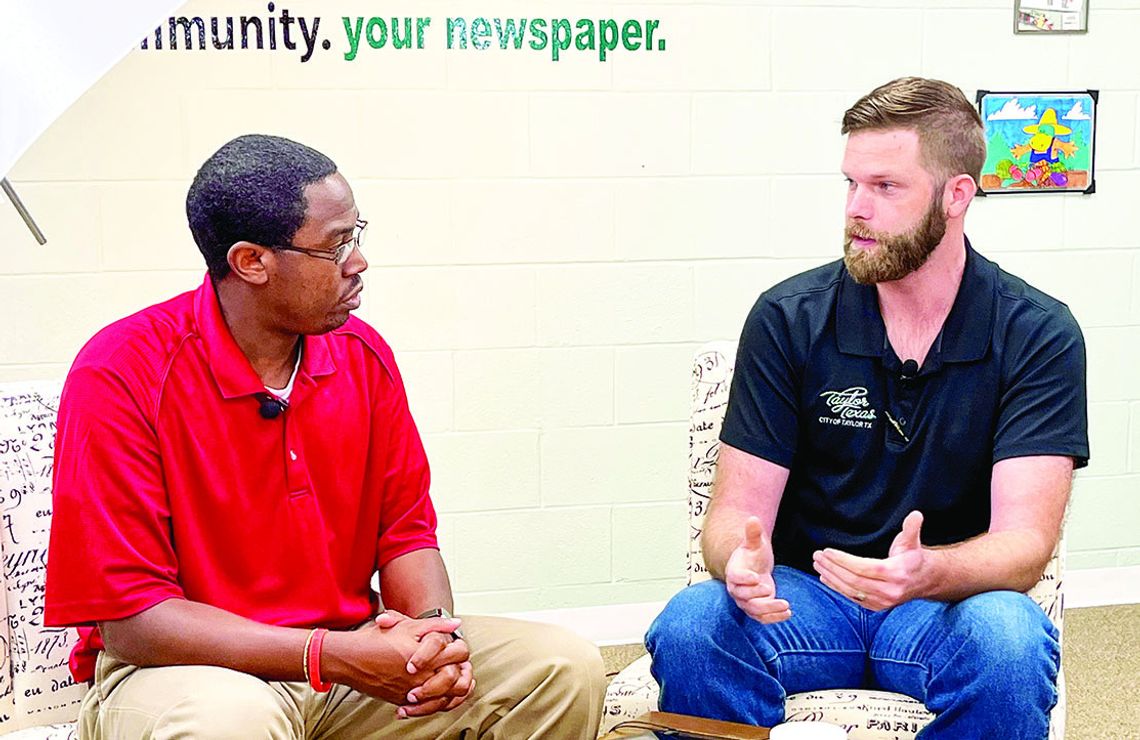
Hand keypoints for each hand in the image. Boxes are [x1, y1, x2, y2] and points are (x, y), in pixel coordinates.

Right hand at [321, 611, 471, 717]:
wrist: (350, 659)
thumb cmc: (376, 640)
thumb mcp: (407, 626)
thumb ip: (435, 625)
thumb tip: (456, 624)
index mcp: (428, 655)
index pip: (460, 653)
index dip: (460, 649)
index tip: (454, 647)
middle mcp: (423, 675)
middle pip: (457, 677)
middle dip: (461, 670)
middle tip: (457, 664)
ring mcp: (414, 690)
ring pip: (445, 696)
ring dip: (451, 689)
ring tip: (449, 679)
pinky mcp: (403, 700)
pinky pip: (428, 707)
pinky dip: (435, 702)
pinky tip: (435, 693)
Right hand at [724, 517, 789, 622]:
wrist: (754, 568)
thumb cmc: (753, 555)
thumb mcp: (755, 544)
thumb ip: (753, 534)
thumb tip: (753, 519)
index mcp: (734, 572)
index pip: (735, 577)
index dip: (744, 578)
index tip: (756, 577)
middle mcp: (737, 589)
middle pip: (743, 597)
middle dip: (757, 595)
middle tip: (770, 589)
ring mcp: (746, 601)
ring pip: (754, 610)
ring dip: (769, 610)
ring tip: (786, 606)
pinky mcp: (756, 610)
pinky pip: (763, 618)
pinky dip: (775, 618)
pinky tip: (788, 613)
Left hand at [812, 510, 927, 609]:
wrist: (924, 580)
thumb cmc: (913, 558)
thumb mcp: (913, 541)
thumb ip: (911, 528)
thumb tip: (916, 515)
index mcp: (896, 573)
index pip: (863, 568)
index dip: (843, 560)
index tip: (828, 551)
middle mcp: (889, 591)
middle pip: (853, 580)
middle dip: (832, 567)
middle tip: (817, 556)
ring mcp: (882, 601)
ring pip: (850, 590)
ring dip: (831, 577)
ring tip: (818, 564)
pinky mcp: (876, 607)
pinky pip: (852, 598)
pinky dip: (836, 588)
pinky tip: (826, 578)